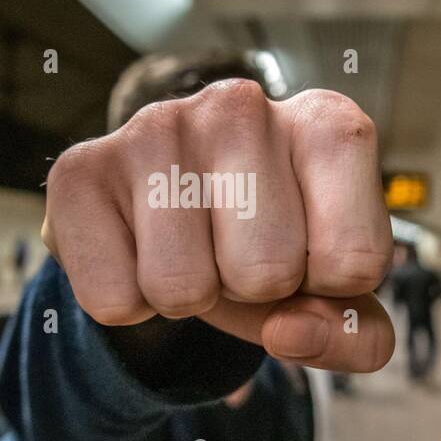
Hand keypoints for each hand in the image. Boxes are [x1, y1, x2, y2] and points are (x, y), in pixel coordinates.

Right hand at [41, 80, 394, 371]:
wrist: (167, 220)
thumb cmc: (266, 245)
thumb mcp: (334, 297)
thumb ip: (358, 335)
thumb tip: (289, 332)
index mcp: (327, 126)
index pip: (354, 262)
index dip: (328, 288)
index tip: (308, 254)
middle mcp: (243, 105)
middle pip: (267, 274)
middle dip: (251, 291)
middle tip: (234, 251)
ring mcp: (156, 125)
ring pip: (183, 290)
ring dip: (188, 298)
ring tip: (188, 248)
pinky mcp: (82, 167)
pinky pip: (114, 300)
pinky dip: (127, 303)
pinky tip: (135, 249)